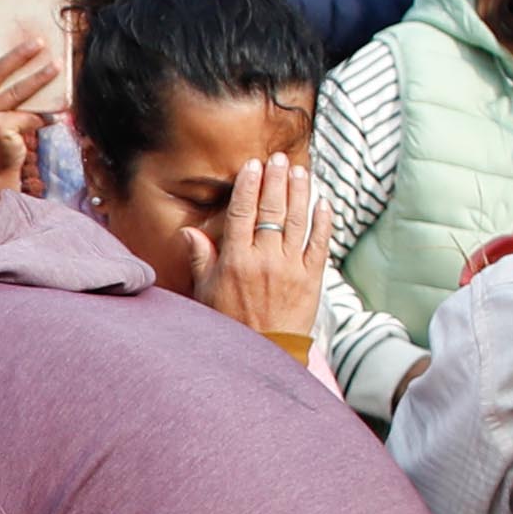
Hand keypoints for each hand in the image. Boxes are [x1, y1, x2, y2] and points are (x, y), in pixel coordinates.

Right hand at [0, 34, 63, 200]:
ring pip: (16, 91)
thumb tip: (35, 58)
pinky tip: (56, 114)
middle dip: (20, 53)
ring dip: (39, 78)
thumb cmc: (1, 133)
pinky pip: (28, 116)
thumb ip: (6, 87)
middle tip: (40, 40)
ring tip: (58, 66)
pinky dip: (44, 116)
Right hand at [182, 153, 330, 341]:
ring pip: (297, 220)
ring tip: (300, 171)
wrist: (264, 355)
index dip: (249, 185)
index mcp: (236, 260)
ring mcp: (291, 267)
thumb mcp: (206, 293)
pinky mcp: (312, 278)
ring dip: (299, 192)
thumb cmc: (231, 325)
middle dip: (276, 179)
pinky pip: (320, 243)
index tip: (253, 166)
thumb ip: (200, 260)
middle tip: (279, 159)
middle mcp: (264, 259)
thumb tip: (189, 233)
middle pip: (272, 209)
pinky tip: (322, 202)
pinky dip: (323, 221)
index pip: (243, 212)